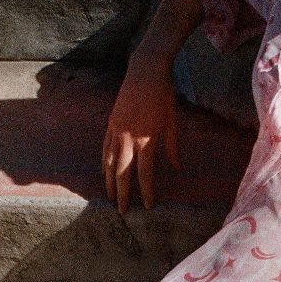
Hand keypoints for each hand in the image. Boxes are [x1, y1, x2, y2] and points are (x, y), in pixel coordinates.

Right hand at [101, 55, 180, 212]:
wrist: (146, 71)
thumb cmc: (164, 96)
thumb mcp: (172, 122)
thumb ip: (172, 148)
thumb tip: (176, 168)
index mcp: (147, 139)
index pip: (145, 173)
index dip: (146, 191)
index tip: (147, 206)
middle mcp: (128, 137)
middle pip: (122, 172)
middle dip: (122, 193)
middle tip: (121, 210)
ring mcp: (117, 130)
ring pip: (109, 161)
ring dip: (109, 180)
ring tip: (110, 195)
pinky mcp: (111, 123)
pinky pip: (105, 147)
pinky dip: (104, 162)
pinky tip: (104, 171)